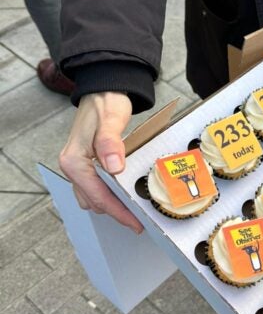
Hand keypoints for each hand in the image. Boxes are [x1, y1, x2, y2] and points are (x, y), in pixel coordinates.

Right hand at [59, 92, 143, 232]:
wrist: (102, 90)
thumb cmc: (106, 103)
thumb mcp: (111, 120)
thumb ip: (110, 143)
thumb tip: (113, 168)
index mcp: (74, 161)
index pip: (96, 196)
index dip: (117, 211)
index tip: (135, 222)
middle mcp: (72, 167)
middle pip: (94, 201)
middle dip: (116, 212)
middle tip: (140, 219)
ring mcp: (78, 168)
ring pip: (93, 198)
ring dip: (113, 206)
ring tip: (135, 210)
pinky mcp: (86, 167)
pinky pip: (96, 189)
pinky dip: (110, 196)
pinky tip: (126, 195)